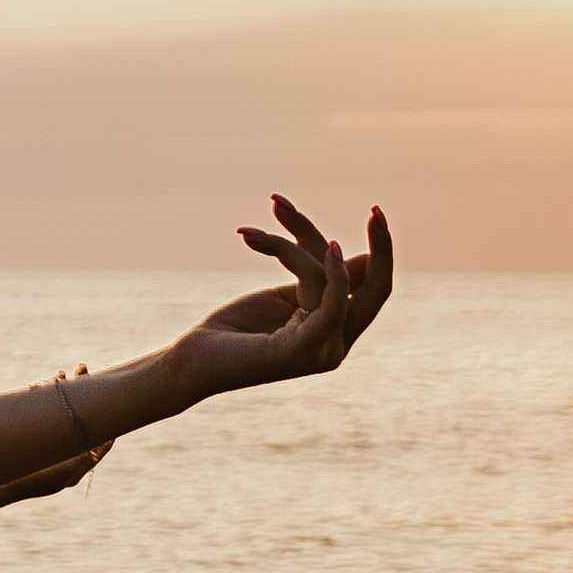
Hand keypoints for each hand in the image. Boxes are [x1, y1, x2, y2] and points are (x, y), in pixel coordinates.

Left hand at [168, 195, 392, 404]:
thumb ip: (320, 278)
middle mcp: (336, 345)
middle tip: (376, 209)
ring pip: (327, 278)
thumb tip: (363, 255)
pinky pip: (330, 307)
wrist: (190, 363)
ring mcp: (321, 351)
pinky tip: (332, 248)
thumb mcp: (285, 296)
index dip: (379, 252)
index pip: (371, 288)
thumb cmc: (233, 330)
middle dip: (382, 246)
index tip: (375, 211)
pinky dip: (334, 275)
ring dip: (291, 244)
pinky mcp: (300, 352)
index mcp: (335, 333)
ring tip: (252, 235)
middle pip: (374, 288)